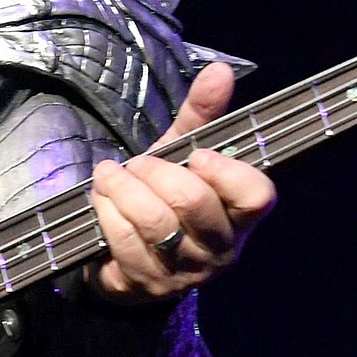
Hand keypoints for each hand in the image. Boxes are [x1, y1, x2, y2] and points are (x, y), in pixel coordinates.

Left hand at [88, 62, 277, 301]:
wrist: (126, 256)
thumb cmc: (164, 197)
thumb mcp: (181, 154)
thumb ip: (201, 116)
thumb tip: (220, 71)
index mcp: (240, 215)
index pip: (256, 196)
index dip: (225, 172)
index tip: (197, 155)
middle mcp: (221, 249)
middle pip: (192, 203)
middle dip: (154, 172)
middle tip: (137, 162)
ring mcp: (185, 272)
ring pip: (154, 223)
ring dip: (123, 188)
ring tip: (108, 174)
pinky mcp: (148, 285)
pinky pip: (124, 243)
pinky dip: (106, 211)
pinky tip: (100, 198)